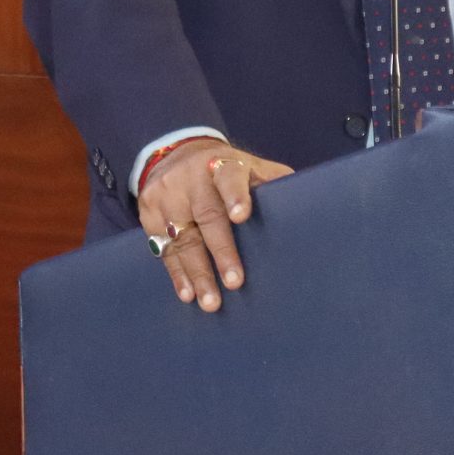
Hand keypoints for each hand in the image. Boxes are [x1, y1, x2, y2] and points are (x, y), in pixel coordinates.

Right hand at [136, 139, 292, 312]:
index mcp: (222, 163)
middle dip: (221, 251)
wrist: (176, 153)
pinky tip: (187, 293)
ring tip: (210, 301)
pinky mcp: (148, 210)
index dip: (236, 195)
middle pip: (206, 215)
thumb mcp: (250, 167)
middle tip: (234, 282)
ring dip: (197, 272)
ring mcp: (166, 193)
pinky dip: (176, 273)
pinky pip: (162, 247)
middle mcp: (191, 176)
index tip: (242, 216)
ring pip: (182, 237)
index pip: (229, 176)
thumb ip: (273, 182)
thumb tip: (305, 203)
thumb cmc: (226, 171)